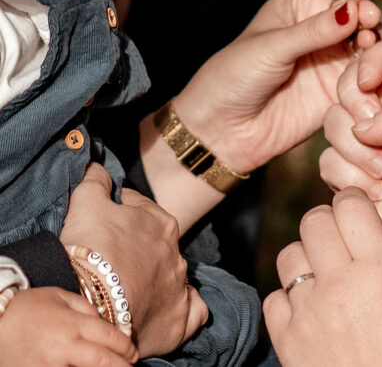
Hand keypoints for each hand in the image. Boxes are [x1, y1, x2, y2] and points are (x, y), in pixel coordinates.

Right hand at [0, 287, 137, 365]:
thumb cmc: (26, 309)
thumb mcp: (58, 297)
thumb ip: (85, 308)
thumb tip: (105, 322)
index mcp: (73, 323)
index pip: (110, 337)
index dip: (126, 347)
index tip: (133, 353)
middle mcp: (63, 346)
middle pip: (103, 360)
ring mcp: (48, 365)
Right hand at [60, 164, 206, 357]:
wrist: (97, 306)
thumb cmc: (92, 251)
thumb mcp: (87, 204)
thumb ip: (95, 182)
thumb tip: (99, 166)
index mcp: (160, 222)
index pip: (140, 207)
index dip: (121, 209)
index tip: (108, 214)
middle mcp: (176, 251)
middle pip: (158, 241)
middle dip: (141, 242)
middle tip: (116, 252)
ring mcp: (180, 285)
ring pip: (173, 272)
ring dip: (157, 273)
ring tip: (132, 282)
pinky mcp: (182, 317)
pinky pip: (193, 308)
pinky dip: (185, 304)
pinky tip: (172, 305)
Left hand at [173, 0, 380, 172]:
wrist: (224, 130)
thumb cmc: (234, 77)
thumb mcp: (271, 47)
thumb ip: (314, 29)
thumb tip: (355, 10)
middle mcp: (325, 21)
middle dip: (369, 4)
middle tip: (365, 19)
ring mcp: (337, 52)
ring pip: (375, 33)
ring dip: (377, 34)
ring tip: (368, 43)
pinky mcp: (346, 84)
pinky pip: (375, 69)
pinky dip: (379, 65)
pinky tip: (368, 72)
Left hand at [263, 188, 381, 366]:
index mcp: (380, 272)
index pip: (350, 205)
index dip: (357, 203)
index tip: (365, 215)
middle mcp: (338, 286)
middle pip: (314, 220)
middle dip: (330, 222)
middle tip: (346, 240)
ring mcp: (307, 313)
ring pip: (289, 254)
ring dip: (308, 257)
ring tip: (329, 274)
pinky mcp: (287, 340)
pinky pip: (273, 297)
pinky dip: (290, 298)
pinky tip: (315, 309)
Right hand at [319, 39, 381, 310]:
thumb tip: (363, 122)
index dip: (374, 59)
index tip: (368, 84)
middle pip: (353, 81)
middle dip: (354, 106)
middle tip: (374, 138)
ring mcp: (371, 143)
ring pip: (334, 120)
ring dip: (353, 149)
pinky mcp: (351, 173)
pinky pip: (327, 158)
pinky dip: (346, 176)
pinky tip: (375, 195)